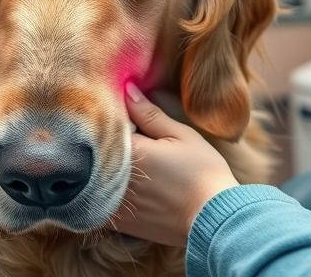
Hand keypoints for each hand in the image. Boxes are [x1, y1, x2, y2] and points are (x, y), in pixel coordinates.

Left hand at [111, 83, 239, 245]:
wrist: (215, 218)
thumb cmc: (203, 172)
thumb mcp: (181, 135)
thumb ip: (149, 113)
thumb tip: (126, 88)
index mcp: (129, 149)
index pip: (106, 126)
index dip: (111, 119)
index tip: (120, 116)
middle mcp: (115, 176)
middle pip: (96, 153)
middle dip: (104, 144)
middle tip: (125, 139)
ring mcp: (115, 202)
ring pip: (94, 179)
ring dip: (100, 169)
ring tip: (124, 163)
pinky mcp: (120, 222)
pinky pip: (99, 205)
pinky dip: (103, 194)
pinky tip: (120, 187)